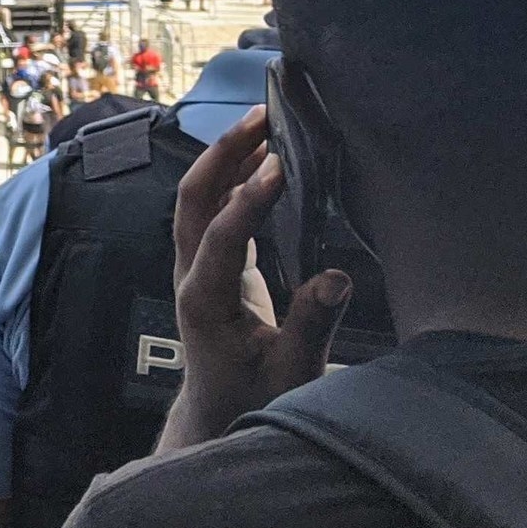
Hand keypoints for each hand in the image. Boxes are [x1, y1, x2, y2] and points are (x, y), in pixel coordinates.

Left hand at [165, 105, 349, 446]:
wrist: (219, 410)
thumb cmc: (254, 396)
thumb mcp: (291, 373)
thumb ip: (311, 326)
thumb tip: (336, 280)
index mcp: (204, 301)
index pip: (219, 238)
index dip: (248, 200)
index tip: (281, 165)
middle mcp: (190, 275)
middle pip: (193, 201)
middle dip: (222, 155)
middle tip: (261, 116)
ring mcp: (195, 266)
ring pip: (200, 199)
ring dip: (227, 158)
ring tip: (265, 120)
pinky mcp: (210, 263)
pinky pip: (215, 210)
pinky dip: (236, 178)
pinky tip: (265, 156)